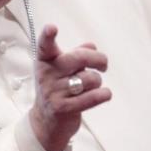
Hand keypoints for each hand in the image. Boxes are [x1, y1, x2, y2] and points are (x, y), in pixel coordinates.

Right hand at [28, 24, 111, 150]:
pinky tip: (105, 94)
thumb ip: (75, 55)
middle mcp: (46, 75)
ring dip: (98, 82)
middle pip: (79, 58)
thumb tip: (91, 46)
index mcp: (45, 61)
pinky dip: (103, 94)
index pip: (45, 46)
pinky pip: (92, 97)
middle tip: (104, 65)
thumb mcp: (61, 70)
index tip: (52, 28)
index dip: (48, 36)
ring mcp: (53, 92)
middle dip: (98, 60)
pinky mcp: (63, 108)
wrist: (46, 123)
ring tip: (92, 87)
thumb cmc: (57, 89)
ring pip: (90, 78)